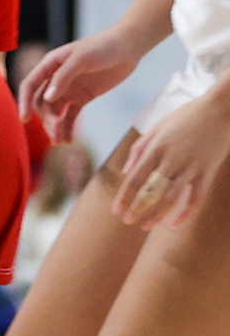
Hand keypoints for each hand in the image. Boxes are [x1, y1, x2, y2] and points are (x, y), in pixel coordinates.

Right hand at [20, 28, 146, 143]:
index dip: (24, 102)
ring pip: (55, 112)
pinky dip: (68, 127)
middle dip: (46, 119)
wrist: (128, 47)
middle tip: (55, 132)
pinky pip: (71, 115)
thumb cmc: (103, 47)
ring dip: (55, 127)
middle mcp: (56, 78)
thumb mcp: (82, 58)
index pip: (30, 85)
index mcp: (50, 65)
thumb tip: (47, 99)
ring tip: (60, 141)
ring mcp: (69, 89)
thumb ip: (63, 77)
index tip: (24, 120)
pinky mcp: (83, 97)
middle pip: (42, 103)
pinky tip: (69, 140)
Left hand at [111, 84, 229, 228]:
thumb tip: (126, 172)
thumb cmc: (185, 117)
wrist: (219, 109)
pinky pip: (196, 198)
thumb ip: (139, 149)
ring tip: (145, 226)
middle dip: (138, 209)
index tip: (116, 211)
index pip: (135, 179)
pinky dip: (186, 213)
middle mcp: (171, 159)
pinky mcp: (207, 171)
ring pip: (171, 198)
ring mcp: (191, 166)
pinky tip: (175, 225)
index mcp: (155, 148)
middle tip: (128, 222)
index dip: (125, 197)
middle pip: (151, 191)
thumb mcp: (157, 128)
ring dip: (157, 215)